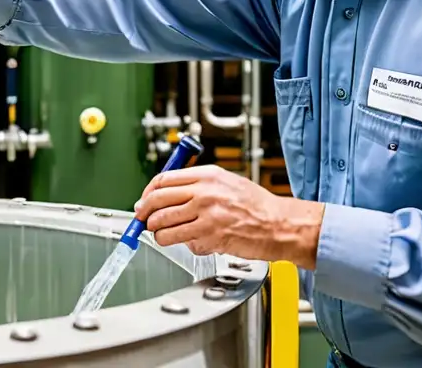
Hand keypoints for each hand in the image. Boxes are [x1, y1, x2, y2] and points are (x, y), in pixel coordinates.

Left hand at [133, 164, 324, 268]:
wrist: (278, 224)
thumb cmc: (256, 204)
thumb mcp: (225, 181)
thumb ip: (197, 183)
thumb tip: (167, 192)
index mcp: (206, 175)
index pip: (162, 180)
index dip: (148, 193)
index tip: (144, 202)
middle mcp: (203, 193)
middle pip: (157, 202)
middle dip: (144, 214)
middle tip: (143, 220)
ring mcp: (206, 216)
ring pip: (163, 226)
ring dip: (158, 233)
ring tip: (162, 234)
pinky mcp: (210, 237)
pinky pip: (182, 242)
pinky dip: (182, 244)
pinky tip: (192, 241)